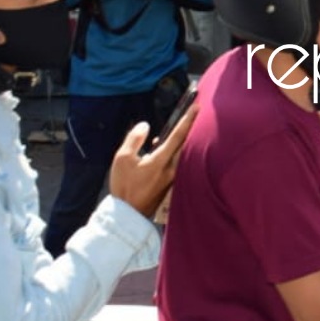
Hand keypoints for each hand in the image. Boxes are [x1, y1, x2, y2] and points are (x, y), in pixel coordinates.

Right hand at [108, 102, 197, 218]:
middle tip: (196, 112)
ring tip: (177, 128)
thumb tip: (145, 125)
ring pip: (183, 153)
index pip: (178, 136)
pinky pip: (178, 162)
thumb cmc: (125, 185)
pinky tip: (163, 148)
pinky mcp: (172, 183)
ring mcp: (174, 176)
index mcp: (161, 160)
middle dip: (191, 127)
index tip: (197, 107)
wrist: (129, 213)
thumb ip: (134, 139)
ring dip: (183, 140)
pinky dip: (176, 152)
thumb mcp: (122, 159)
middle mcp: (172, 168)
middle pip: (186, 143)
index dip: (187, 120)